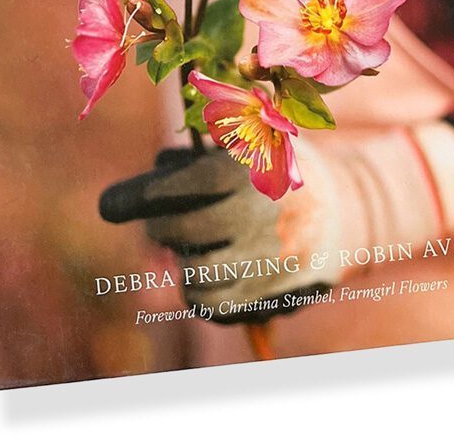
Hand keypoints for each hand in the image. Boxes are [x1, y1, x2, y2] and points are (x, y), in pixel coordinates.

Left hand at [99, 147, 340, 321]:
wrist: (345, 212)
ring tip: (200, 247)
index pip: (182, 186)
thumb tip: (154, 168)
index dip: (138, 197)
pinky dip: (202, 292)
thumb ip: (195, 156)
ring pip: (193, 277)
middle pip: (179, 231)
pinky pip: (213, 308)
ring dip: (185, 261)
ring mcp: (268, 262)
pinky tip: (214, 272)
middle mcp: (261, 218)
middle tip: (161, 223)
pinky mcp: (271, 297)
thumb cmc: (275, 171)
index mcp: (254, 171)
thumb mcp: (244, 145)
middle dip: (159, 227)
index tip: (108, 207)